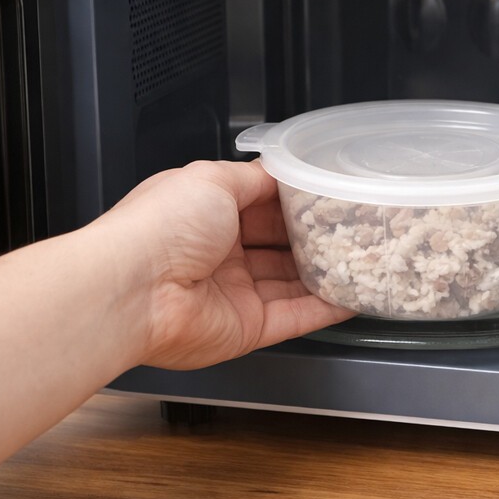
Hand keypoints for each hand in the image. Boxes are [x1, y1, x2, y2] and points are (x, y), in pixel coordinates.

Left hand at [93, 160, 354, 368]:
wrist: (133, 290)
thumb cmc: (160, 228)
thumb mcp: (213, 179)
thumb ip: (255, 177)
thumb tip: (282, 170)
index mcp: (207, 213)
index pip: (264, 205)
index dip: (297, 200)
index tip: (331, 193)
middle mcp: (220, 254)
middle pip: (281, 244)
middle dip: (315, 237)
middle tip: (356, 225)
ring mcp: (235, 293)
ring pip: (292, 282)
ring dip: (326, 272)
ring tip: (364, 257)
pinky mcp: (247, 328)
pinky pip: (295, 318)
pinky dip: (325, 309)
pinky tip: (352, 296)